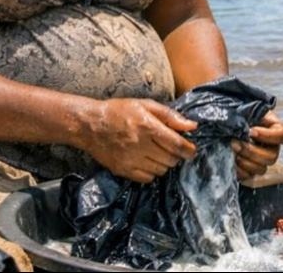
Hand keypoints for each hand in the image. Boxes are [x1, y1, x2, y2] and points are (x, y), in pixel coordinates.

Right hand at [80, 99, 197, 183]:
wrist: (90, 125)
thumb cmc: (119, 111)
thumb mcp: (146, 105)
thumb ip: (170, 116)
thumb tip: (192, 126)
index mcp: (148, 127)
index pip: (176, 145)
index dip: (188, 150)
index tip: (192, 150)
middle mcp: (141, 146)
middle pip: (170, 159)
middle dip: (177, 155)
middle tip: (173, 149)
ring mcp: (131, 160)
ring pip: (161, 170)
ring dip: (165, 163)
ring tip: (159, 153)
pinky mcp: (123, 170)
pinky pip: (147, 178)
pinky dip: (152, 172)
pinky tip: (148, 161)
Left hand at [232, 110, 282, 180]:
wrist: (228, 128)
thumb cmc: (240, 117)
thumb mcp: (247, 112)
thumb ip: (248, 116)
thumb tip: (244, 127)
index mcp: (275, 130)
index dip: (268, 136)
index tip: (251, 131)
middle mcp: (272, 148)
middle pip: (272, 156)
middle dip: (251, 151)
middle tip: (234, 142)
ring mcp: (263, 161)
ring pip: (262, 168)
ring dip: (245, 161)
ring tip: (232, 151)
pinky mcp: (251, 171)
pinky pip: (249, 176)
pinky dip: (239, 170)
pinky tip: (231, 161)